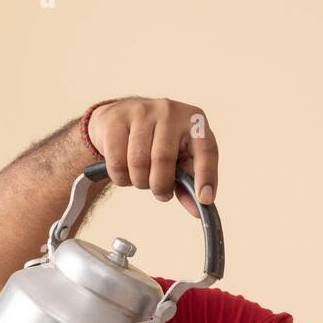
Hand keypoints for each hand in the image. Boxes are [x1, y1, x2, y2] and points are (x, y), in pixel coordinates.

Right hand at [87, 96, 218, 217]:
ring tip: (141, 178)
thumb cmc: (159, 143)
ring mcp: (141, 111)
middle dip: (160, 186)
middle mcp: (170, 111)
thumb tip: (198, 211)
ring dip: (139, 182)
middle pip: (163, 159)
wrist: (122, 117)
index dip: (206, 176)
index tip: (204, 199)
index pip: (206, 150)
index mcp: (194, 121)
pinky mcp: (116, 119)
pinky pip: (117, 162)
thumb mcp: (180, 159)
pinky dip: (121, 178)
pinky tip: (125, 170)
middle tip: (161, 193)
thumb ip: (189, 185)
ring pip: (138, 162)